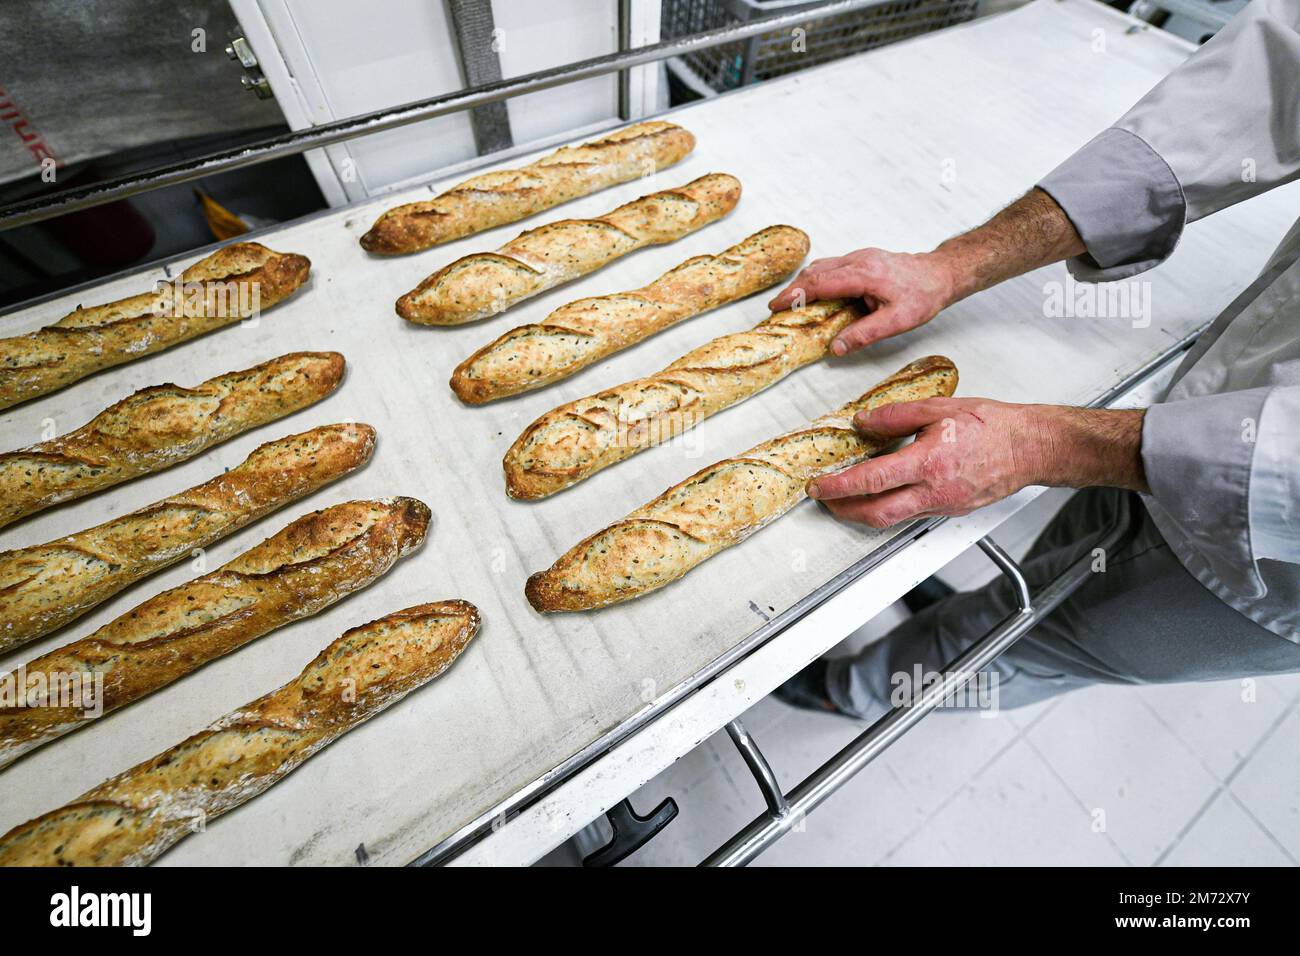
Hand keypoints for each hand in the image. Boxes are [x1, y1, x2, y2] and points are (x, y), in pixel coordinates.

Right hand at [767, 248, 955, 355]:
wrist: (941, 273)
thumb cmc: (923, 295)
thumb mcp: (897, 321)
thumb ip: (865, 334)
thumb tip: (836, 348)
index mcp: (864, 274)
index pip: (819, 283)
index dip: (795, 295)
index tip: (776, 307)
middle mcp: (858, 260)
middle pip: (815, 271)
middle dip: (793, 289)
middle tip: (777, 308)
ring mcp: (860, 257)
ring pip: (822, 266)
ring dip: (804, 283)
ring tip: (793, 303)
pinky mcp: (863, 258)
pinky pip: (833, 266)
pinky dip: (818, 279)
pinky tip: (817, 294)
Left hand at [807, 398, 1147, 527]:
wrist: (1031, 448)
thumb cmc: (993, 427)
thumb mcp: (941, 408)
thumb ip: (897, 415)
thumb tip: (864, 421)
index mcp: (929, 463)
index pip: (871, 481)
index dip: (838, 487)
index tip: (818, 486)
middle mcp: (934, 491)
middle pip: (875, 514)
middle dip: (842, 510)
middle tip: (823, 499)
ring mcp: (942, 505)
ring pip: (891, 519)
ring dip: (862, 512)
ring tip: (844, 497)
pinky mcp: (949, 510)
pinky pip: (910, 513)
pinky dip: (888, 506)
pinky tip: (880, 493)